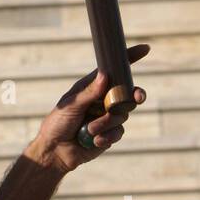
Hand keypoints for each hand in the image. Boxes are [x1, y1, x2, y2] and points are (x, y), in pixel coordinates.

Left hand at [25, 43, 149, 174]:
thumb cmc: (58, 123)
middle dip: (135, 94)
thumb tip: (105, 75)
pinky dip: (107, 136)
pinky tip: (95, 141)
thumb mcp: (71, 105)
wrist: (55, 151)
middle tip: (137, 96)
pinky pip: (119, 132)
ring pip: (122, 115)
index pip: (113, 71)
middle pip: (128, 93)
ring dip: (107, 123)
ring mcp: (108, 117)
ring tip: (89, 130)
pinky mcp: (110, 134)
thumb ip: (89, 93)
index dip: (129, 59)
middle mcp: (103, 100)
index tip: (145, 49)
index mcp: (93, 87)